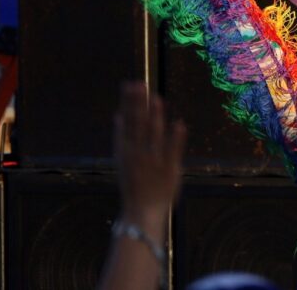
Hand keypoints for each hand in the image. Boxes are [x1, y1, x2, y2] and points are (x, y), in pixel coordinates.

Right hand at [115, 82, 185, 235]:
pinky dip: (176, 138)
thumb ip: (122, 137)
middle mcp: (137, 154)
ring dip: (155, 117)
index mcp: (125, 151)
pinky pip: (173, 151)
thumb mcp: (122, 160)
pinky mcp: (170, 170)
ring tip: (157, 99)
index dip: (129, 103)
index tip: (130, 85)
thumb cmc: (134, 184)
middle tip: (140, 84)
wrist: (141, 212)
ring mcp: (153, 162)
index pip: (127, 121)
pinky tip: (179, 123)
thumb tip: (117, 115)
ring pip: (153, 135)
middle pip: (138, 124)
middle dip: (138, 104)